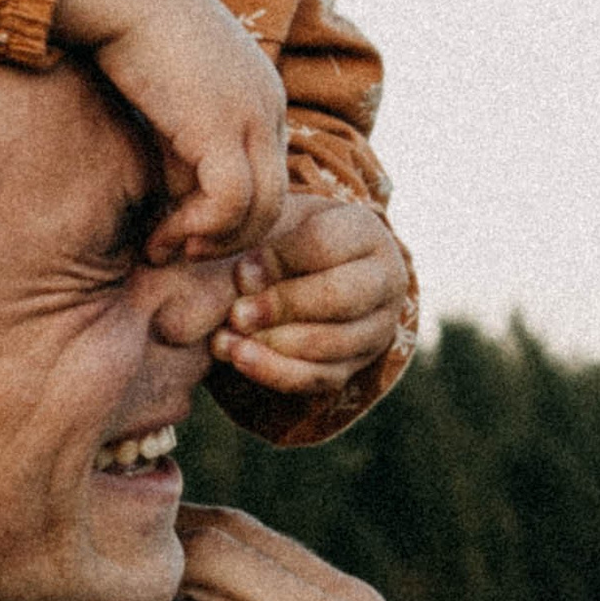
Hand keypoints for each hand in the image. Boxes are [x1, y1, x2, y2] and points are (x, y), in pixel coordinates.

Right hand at [54, 0, 288, 258]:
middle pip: (273, 202)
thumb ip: (178, 142)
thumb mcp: (165, 96)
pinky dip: (199, 227)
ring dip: (211, 241)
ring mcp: (252, 114)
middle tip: (174, 251)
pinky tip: (161, 233)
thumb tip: (171, 197)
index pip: (266, 177)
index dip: (227, 216)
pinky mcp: (223, 123)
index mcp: (261, 96)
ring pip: (260, 211)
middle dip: (225, 240)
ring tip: (162, 248)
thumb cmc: (125, 30)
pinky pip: (231, 201)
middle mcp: (268, 106)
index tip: (178, 229)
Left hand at [212, 193, 417, 398]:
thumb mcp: (270, 222)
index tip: (239, 272)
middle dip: (282, 307)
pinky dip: (276, 372)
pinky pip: (321, 378)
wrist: (300, 274)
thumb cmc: (280, 240)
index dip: (278, 260)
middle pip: (340, 297)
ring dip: (275, 345)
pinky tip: (240, 359)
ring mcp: (376, 328)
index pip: (326, 245)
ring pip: (334, 343)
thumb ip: (245, 233)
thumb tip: (214, 261)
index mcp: (365, 232)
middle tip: (237, 314)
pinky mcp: (357, 365)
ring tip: (227, 341)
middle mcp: (385, 280)